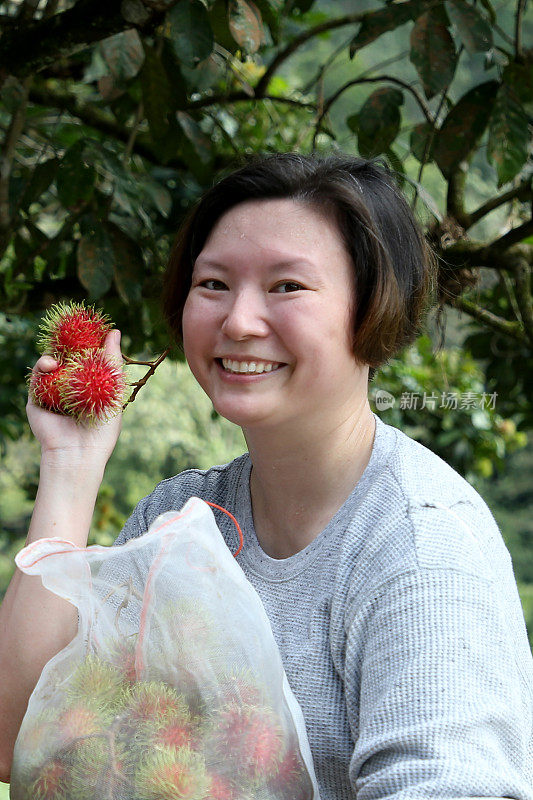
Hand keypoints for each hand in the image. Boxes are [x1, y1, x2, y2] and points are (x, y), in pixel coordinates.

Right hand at [26, 330, 123, 470]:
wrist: (79, 454)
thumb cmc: (102, 429)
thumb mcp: (113, 391)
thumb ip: (112, 362)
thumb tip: (114, 332)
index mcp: (89, 390)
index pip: (86, 362)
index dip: (87, 346)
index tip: (91, 330)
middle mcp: (70, 392)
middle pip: (67, 361)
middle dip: (68, 346)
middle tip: (73, 332)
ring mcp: (52, 396)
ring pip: (50, 367)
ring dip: (55, 356)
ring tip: (61, 356)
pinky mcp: (37, 402)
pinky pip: (37, 379)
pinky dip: (42, 367)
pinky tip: (51, 364)